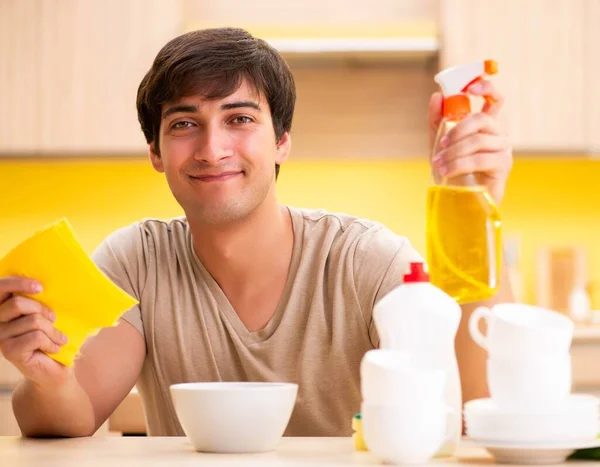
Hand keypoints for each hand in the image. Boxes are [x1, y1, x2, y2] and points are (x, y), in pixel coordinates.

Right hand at [0, 277, 70, 387]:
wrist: (53, 370)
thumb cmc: (51, 337)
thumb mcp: (46, 315)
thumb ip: (39, 301)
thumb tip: (46, 284)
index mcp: (3, 308)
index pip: (1, 288)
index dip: (18, 283)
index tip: (40, 287)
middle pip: (18, 303)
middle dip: (43, 310)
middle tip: (54, 319)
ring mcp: (1, 337)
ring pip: (32, 321)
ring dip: (53, 330)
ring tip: (58, 339)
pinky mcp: (9, 351)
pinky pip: (36, 337)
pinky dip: (52, 342)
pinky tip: (54, 348)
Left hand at [427, 80, 512, 204]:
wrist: (459, 201)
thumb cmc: (453, 173)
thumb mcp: (439, 146)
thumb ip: (437, 122)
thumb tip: (436, 96)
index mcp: (484, 127)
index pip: (494, 99)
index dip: (487, 88)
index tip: (472, 86)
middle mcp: (497, 134)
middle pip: (482, 119)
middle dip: (457, 130)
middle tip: (441, 144)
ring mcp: (503, 150)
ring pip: (478, 141)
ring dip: (454, 152)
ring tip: (439, 164)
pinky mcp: (503, 166)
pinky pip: (481, 159)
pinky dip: (459, 164)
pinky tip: (447, 171)